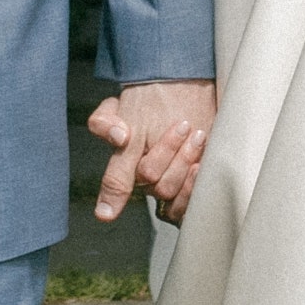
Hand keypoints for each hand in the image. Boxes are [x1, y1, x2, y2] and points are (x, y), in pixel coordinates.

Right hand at [89, 81, 214, 225]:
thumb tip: (119, 138)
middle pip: (150, 181)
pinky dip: (194, 186)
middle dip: (168, 151)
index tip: (105, 213)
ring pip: (168, 190)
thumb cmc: (151, 101)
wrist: (186, 91)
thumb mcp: (120, 106)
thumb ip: (103, 123)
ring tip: (198, 136)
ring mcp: (169, 185)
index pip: (116, 184)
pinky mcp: (190, 190)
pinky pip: (186, 207)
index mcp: (125, 164)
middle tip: (184, 126)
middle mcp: (144, 179)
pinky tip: (201, 166)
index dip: (111, 198)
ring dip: (184, 162)